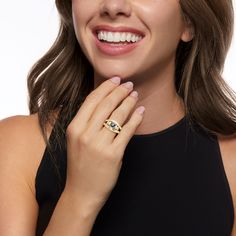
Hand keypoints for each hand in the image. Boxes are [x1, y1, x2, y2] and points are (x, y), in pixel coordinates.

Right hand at [65, 77, 144, 209]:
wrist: (82, 192)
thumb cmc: (80, 165)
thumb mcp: (77, 140)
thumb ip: (87, 122)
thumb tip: (105, 102)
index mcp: (74, 128)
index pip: (91, 100)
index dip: (105, 87)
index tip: (115, 79)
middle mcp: (85, 134)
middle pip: (105, 104)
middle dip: (119, 91)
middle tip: (128, 84)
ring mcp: (99, 145)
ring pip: (117, 115)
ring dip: (128, 102)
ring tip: (134, 95)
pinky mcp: (113, 155)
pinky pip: (127, 131)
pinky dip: (136, 118)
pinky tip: (140, 111)